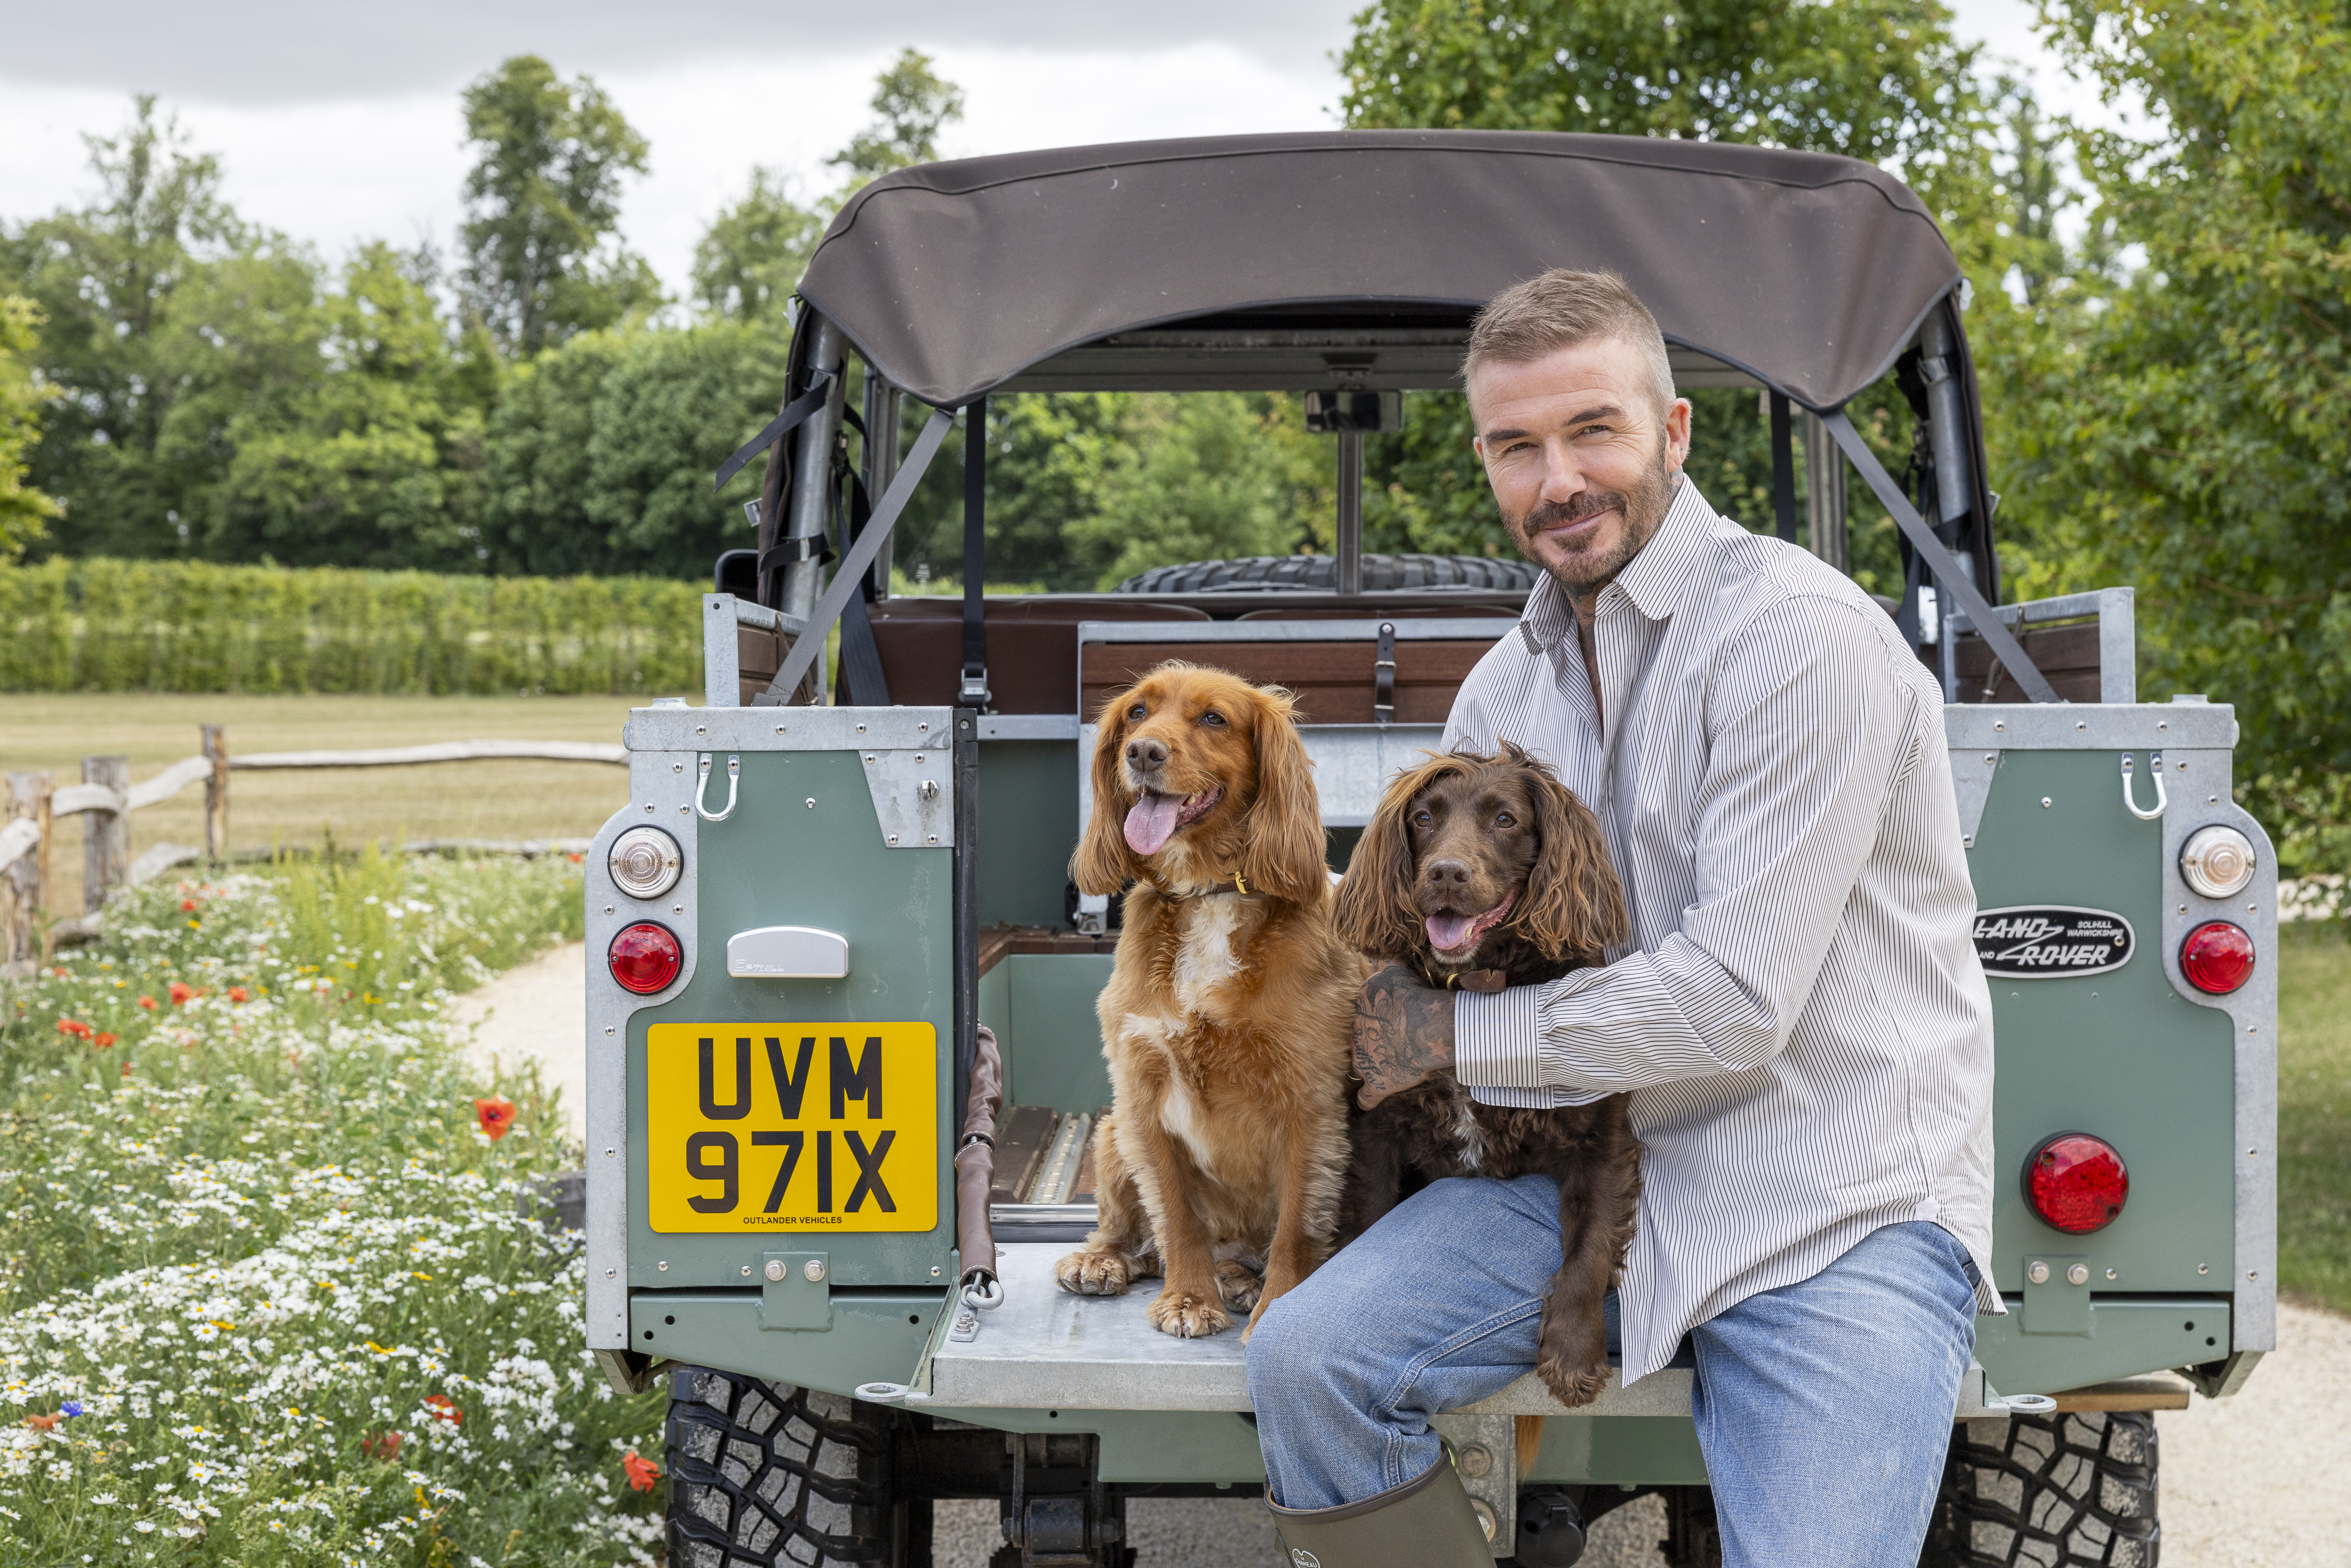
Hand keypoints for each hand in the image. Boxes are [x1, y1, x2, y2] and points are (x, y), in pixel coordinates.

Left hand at [1352, 964, 1455, 1109]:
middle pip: (1353, 1039)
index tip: (1382, 1017)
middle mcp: (1354, 1034)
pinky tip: (1367, 1102)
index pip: (1356, 1012)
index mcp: (1357, 1007)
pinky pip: (1366, 1097)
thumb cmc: (1414, 996)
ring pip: (1355, 1065)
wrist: (1425, 1025)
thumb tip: (1382, 954)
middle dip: (1364, 1040)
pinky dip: (1367, 1100)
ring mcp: (1363, 1061)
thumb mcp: (1395, 971)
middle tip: (1382, 1041)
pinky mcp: (1377, 1082)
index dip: (1369, 1015)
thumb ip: (1386, 963)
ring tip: (1376, 1066)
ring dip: (1365, 1065)